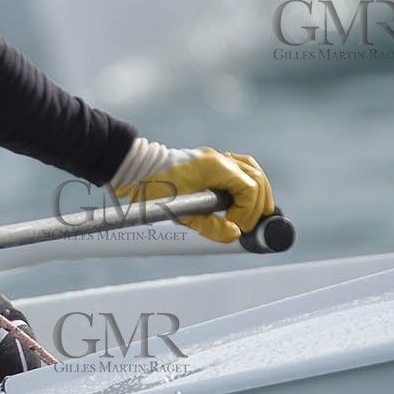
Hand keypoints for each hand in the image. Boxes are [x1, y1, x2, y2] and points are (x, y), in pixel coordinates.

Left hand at [110, 140, 272, 244]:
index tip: (237, 226)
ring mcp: (214, 158)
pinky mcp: (208, 162)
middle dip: (258, 203)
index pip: (249, 188)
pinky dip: (246, 182)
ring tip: (256, 212)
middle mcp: (218, 159)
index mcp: (215, 167)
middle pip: (256, 177)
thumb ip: (209, 225)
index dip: (248, 211)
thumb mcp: (179, 211)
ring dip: (257, 191)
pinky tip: (242, 197)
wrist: (135, 169)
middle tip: (251, 225)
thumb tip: (234, 235)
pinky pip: (238, 167)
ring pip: (250, 169)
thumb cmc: (152, 186)